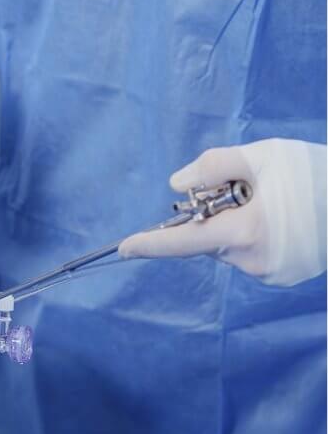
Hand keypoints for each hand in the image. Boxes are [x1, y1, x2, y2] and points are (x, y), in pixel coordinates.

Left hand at [119, 139, 326, 286]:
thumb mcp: (262, 157)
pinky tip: (283, 217)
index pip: (184, 242)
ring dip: (236, 224)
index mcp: (245, 231)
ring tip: (273, 201)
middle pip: (209, 239)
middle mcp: (254, 260)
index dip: (151, 244)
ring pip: (231, 246)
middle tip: (244, 189)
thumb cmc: (314, 174)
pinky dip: (255, 235)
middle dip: (213, 215)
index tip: (124, 249)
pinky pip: (252, 254)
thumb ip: (213, 167)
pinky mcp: (284, 275)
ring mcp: (271, 272)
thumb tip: (177, 186)